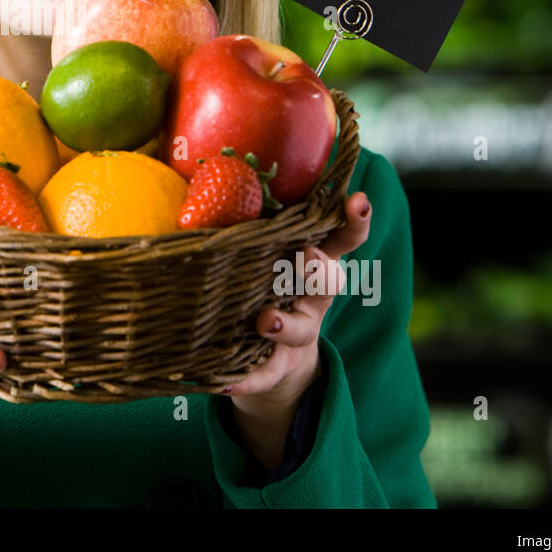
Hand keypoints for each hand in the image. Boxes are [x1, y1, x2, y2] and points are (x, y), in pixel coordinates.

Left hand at [218, 191, 373, 467]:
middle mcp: (310, 297)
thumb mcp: (260, 254)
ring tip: (263, 320)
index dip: (354, 221)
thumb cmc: (259, 285)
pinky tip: (222, 381)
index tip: (358, 202)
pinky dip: (246, 379)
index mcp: (309, 261)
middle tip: (305, 255)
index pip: (340, 238)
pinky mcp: (276, 368)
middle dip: (318, 268)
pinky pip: (263, 374)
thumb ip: (240, 220)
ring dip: (283, 323)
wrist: (267, 359)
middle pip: (326, 280)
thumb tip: (192, 171)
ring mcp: (297, 333)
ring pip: (299, 327)